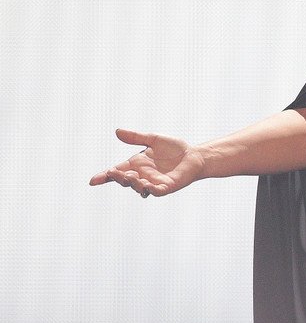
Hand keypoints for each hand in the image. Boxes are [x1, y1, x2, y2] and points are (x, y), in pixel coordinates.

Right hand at [89, 128, 203, 197]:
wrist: (194, 155)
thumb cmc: (174, 149)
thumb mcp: (153, 139)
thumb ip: (136, 137)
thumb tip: (118, 131)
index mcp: (136, 165)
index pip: (117, 172)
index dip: (104, 177)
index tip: (93, 181)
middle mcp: (142, 175)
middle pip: (125, 181)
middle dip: (119, 178)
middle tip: (115, 173)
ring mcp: (154, 182)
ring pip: (139, 188)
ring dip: (133, 184)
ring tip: (132, 177)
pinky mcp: (167, 187)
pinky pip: (156, 191)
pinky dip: (150, 190)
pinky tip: (147, 186)